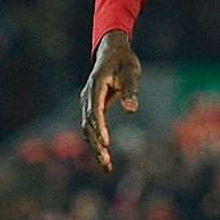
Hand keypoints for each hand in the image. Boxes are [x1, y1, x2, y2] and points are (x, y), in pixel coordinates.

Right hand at [80, 30, 141, 172]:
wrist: (113, 53)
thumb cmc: (124, 61)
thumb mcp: (131, 73)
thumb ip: (130, 90)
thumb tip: (131, 110)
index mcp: (95, 87)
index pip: (95, 111)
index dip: (100, 128)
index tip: (107, 144)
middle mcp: (87, 97)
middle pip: (88, 125)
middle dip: (96, 145)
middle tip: (106, 163)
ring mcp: (87, 103)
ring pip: (88, 129)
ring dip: (95, 147)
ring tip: (106, 167)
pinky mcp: (91, 108)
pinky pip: (92, 128)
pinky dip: (97, 143)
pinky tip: (106, 158)